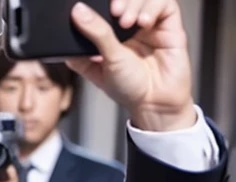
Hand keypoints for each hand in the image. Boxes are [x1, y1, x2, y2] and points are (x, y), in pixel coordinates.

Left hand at [66, 0, 196, 131]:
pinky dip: (153, 7)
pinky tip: (144, 22)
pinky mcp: (170, 27)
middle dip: (120, 0)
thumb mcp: (105, 61)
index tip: (91, 8)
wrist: (155, 104)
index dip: (98, 4)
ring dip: (136, 3)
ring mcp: (149, 26)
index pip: (103, 7)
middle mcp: (129, 28)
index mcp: (108, 35)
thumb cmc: (128, 88)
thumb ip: (95, 34)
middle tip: (114, 11)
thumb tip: (78, 12)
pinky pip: (165, 4)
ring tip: (128, 22)